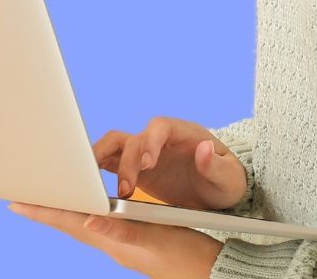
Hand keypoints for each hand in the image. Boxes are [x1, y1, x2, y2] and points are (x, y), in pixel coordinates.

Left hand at [7, 201, 222, 277]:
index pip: (70, 222)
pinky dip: (87, 214)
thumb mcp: (156, 239)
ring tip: (45, 203)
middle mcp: (113, 244)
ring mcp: (122, 245)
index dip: (44, 211)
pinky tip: (87, 211)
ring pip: (83, 225)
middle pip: (71, 224)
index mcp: (114, 241)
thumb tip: (89, 220)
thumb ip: (123, 230)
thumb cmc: (186, 257)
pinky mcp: (134, 242)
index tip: (19, 202)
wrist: (208, 271)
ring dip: (63, 212)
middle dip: (46, 211)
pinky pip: (101, 226)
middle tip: (20, 200)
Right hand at [95, 115, 247, 211]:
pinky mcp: (135, 168)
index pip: (161, 126)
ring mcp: (145, 152)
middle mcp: (161, 139)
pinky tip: (87, 184)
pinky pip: (111, 161)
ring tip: (96, 188)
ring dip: (103, 161)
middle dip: (127, 162)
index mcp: (184, 133)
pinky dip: (96, 167)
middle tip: (126, 190)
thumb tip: (204, 148)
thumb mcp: (228, 177)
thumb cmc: (226, 180)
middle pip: (134, 139)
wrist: (217, 190)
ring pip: (115, 145)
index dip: (150, 141)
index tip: (147, 164)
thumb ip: (215, 165)